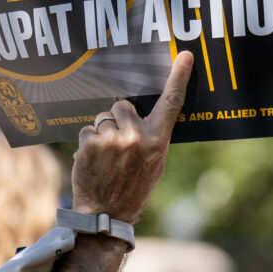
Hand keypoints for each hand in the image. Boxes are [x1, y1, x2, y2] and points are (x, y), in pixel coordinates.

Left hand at [70, 51, 193, 223]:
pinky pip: (87, 130)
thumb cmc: (133, 188)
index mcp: (158, 141)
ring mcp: (112, 140)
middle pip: (123, 105)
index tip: (185, 56)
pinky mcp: (90, 145)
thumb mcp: (156, 164)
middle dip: (119, 119)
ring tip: (106, 156)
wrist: (105, 215)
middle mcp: (137, 137)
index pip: (171, 103)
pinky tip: (93, 161)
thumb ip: (153, 137)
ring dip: (102, 132)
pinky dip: (88, 143)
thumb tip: (147, 114)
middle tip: (120, 142)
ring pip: (103, 118)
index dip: (179, 78)